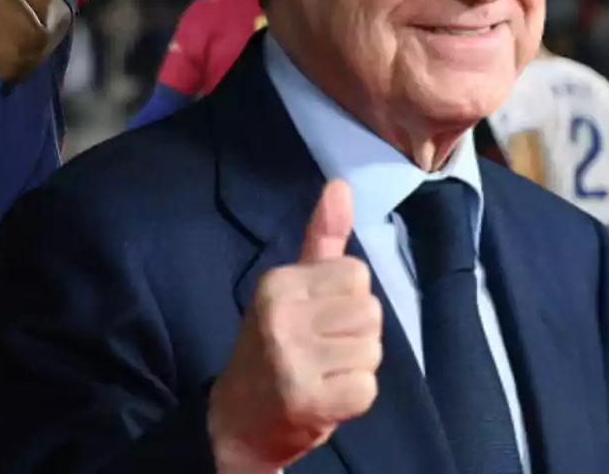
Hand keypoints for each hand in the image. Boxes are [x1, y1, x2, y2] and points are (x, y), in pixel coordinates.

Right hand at [208, 180, 381, 469]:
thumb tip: (340, 185)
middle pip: (371, 311)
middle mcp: (281, 318)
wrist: (235, 422)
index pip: (357, 273)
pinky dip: (353, 399)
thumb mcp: (290, 288)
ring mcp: (293, 361)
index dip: (347, 298)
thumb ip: (321, 239)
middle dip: (355, 334)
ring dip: (356, 367)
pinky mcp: (309, 401)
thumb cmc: (272, 347)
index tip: (317, 319)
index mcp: (277, 283)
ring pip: (372, 350)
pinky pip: (367, 389)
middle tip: (320, 351)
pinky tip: (325, 398)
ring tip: (323, 373)